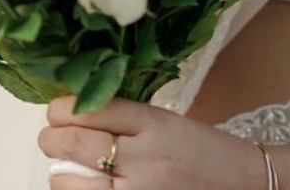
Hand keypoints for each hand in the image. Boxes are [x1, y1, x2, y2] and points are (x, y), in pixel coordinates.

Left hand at [38, 94, 272, 189]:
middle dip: (52, 137)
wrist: (238, 184)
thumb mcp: (165, 121)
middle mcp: (142, 158)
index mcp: (153, 122)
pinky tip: (82, 187)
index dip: (62, 108)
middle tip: (50, 136)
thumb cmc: (200, 151)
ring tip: (68, 167)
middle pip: (75, 142)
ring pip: (69, 182)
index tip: (55, 108)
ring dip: (59, 173)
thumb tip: (73, 113)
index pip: (93, 108)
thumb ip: (123, 118)